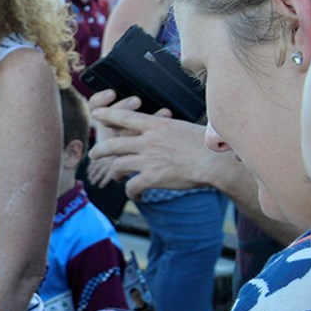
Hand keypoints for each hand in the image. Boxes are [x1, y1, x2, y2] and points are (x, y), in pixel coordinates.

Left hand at [87, 95, 224, 200]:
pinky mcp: (152, 177)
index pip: (125, 117)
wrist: (217, 162)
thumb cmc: (207, 145)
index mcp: (157, 125)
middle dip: (99, 150)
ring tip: (115, 177)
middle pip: (112, 144)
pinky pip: (131, 187)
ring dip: (114, 173)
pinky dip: (132, 192)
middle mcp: (148, 141)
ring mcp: (148, 159)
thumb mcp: (183, 128)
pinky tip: (136, 195)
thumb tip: (160, 129)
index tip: (96, 115)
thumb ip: (166, 129)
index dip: (108, 115)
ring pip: (117, 166)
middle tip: (93, 154)